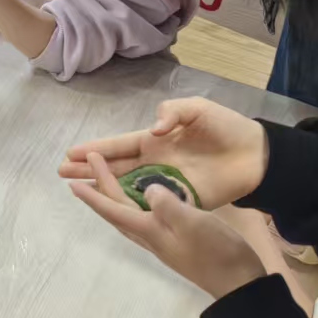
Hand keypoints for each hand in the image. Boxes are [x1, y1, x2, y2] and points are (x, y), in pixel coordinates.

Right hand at [60, 97, 269, 209]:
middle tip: (61, 171)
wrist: (256, 155)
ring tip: (76, 188)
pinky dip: (133, 206)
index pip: (119, 145)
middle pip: (115, 167)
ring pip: (127, 187)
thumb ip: (174, 112)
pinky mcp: (181, 199)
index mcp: (156, 140)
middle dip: (88, 168)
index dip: (96, 149)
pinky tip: (114, 208)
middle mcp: (154, 162)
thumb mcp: (198, 108)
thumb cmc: (226, 127)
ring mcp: (166, 182)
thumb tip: (154, 128)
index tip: (71, 152)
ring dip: (102, 187)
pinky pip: (152, 204)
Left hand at [70, 152, 267, 298]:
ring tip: (108, 180)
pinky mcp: (177, 241)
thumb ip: (166, 203)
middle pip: (118, 210)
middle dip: (103, 187)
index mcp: (150, 230)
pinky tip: (147, 198)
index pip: (114, 209)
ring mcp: (164, 241)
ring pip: (129, 215)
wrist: (239, 284)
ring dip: (116, 196)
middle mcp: (151, 236)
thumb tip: (146, 189)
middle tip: (92, 162)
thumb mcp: (192, 222)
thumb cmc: (215, 251)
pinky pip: (147, 218)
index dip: (94, 195)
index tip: (73, 182)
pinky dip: (138, 203)